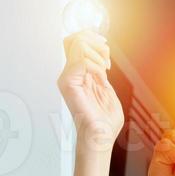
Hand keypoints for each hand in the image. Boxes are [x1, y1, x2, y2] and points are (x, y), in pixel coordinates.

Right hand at [57, 31, 122, 151]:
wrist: (101, 137)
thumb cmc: (104, 121)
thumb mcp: (107, 90)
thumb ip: (101, 74)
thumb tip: (101, 58)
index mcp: (78, 74)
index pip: (75, 43)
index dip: (91, 38)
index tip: (105, 47)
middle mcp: (70, 74)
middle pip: (73, 39)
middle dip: (95, 41)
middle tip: (107, 57)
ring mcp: (67, 78)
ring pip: (77, 44)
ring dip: (98, 53)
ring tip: (106, 68)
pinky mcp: (68, 84)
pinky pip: (82, 61)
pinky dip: (97, 66)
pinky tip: (102, 77)